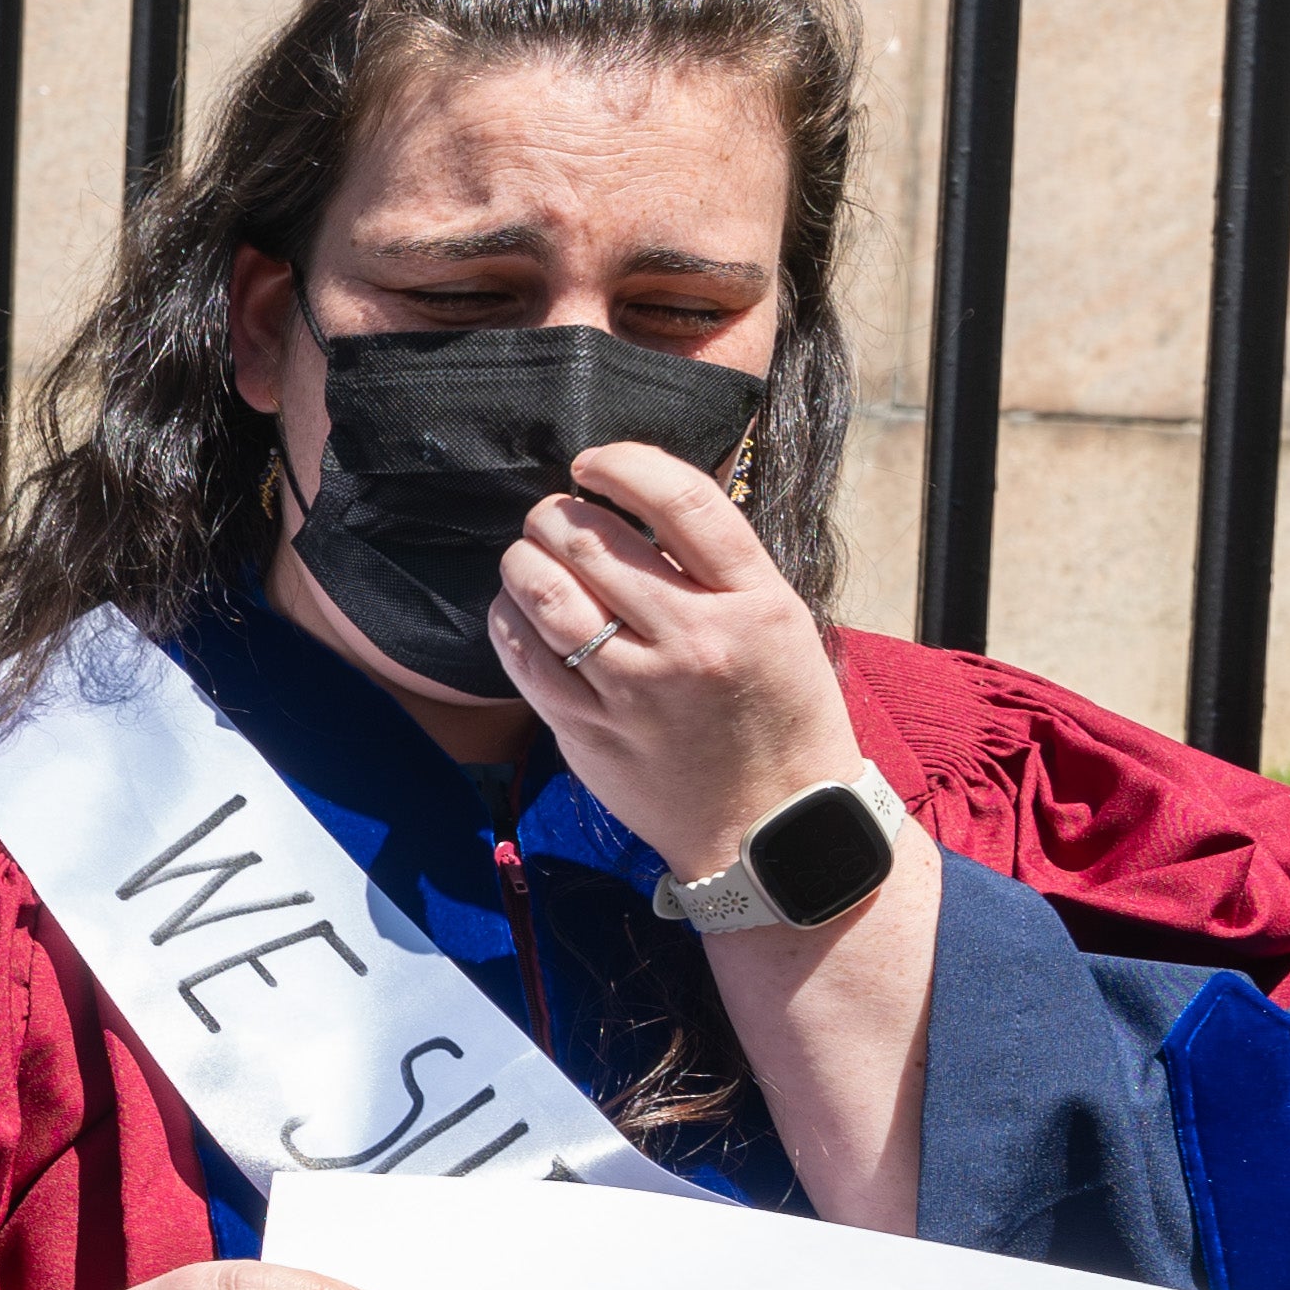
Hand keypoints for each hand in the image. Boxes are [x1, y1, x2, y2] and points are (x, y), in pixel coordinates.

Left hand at [489, 442, 864, 884]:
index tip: (594, 462)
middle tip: (554, 516)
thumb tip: (639, 503)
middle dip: (556, 513)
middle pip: (593, 541)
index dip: (623, 463)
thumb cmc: (779, 714)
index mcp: (755, 601)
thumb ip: (716, 567)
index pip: (680, 500)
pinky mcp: (588, 731)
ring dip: (523, 558)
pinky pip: (522, 656)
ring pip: (545, 593)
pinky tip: (519, 611)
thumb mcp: (780, 623)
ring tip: (531, 556)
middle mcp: (693, 639)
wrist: (771, 827)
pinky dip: (509, 618)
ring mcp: (635, 689)